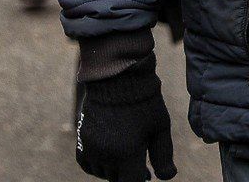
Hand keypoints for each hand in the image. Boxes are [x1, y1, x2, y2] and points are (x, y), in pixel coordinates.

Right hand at [75, 65, 175, 180]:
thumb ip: (163, 156)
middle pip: (117, 180)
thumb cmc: (145, 101)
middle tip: (143, 169)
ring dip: (114, 170)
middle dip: (129, 175)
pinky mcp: (82, 139)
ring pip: (102, 173)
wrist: (118, 77)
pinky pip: (86, 163)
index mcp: (128, 154)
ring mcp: (92, 147)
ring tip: (127, 158)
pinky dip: (96, 165)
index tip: (146, 176)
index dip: (139, 181)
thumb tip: (167, 178)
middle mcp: (107, 154)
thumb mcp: (160, 127)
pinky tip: (109, 158)